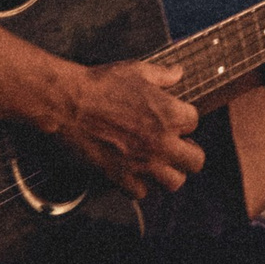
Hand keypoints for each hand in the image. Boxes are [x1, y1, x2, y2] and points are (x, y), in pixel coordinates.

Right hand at [61, 57, 203, 199]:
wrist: (69, 104)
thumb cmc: (101, 85)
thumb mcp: (137, 70)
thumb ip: (163, 75)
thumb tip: (178, 73)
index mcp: (170, 114)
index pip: (195, 122)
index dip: (184, 120)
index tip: (174, 119)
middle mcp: (162, 142)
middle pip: (195, 161)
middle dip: (189, 153)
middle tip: (178, 148)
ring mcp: (143, 163)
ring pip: (174, 182)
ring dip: (169, 173)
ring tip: (160, 164)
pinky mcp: (121, 176)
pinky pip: (141, 193)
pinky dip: (139, 185)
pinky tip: (133, 172)